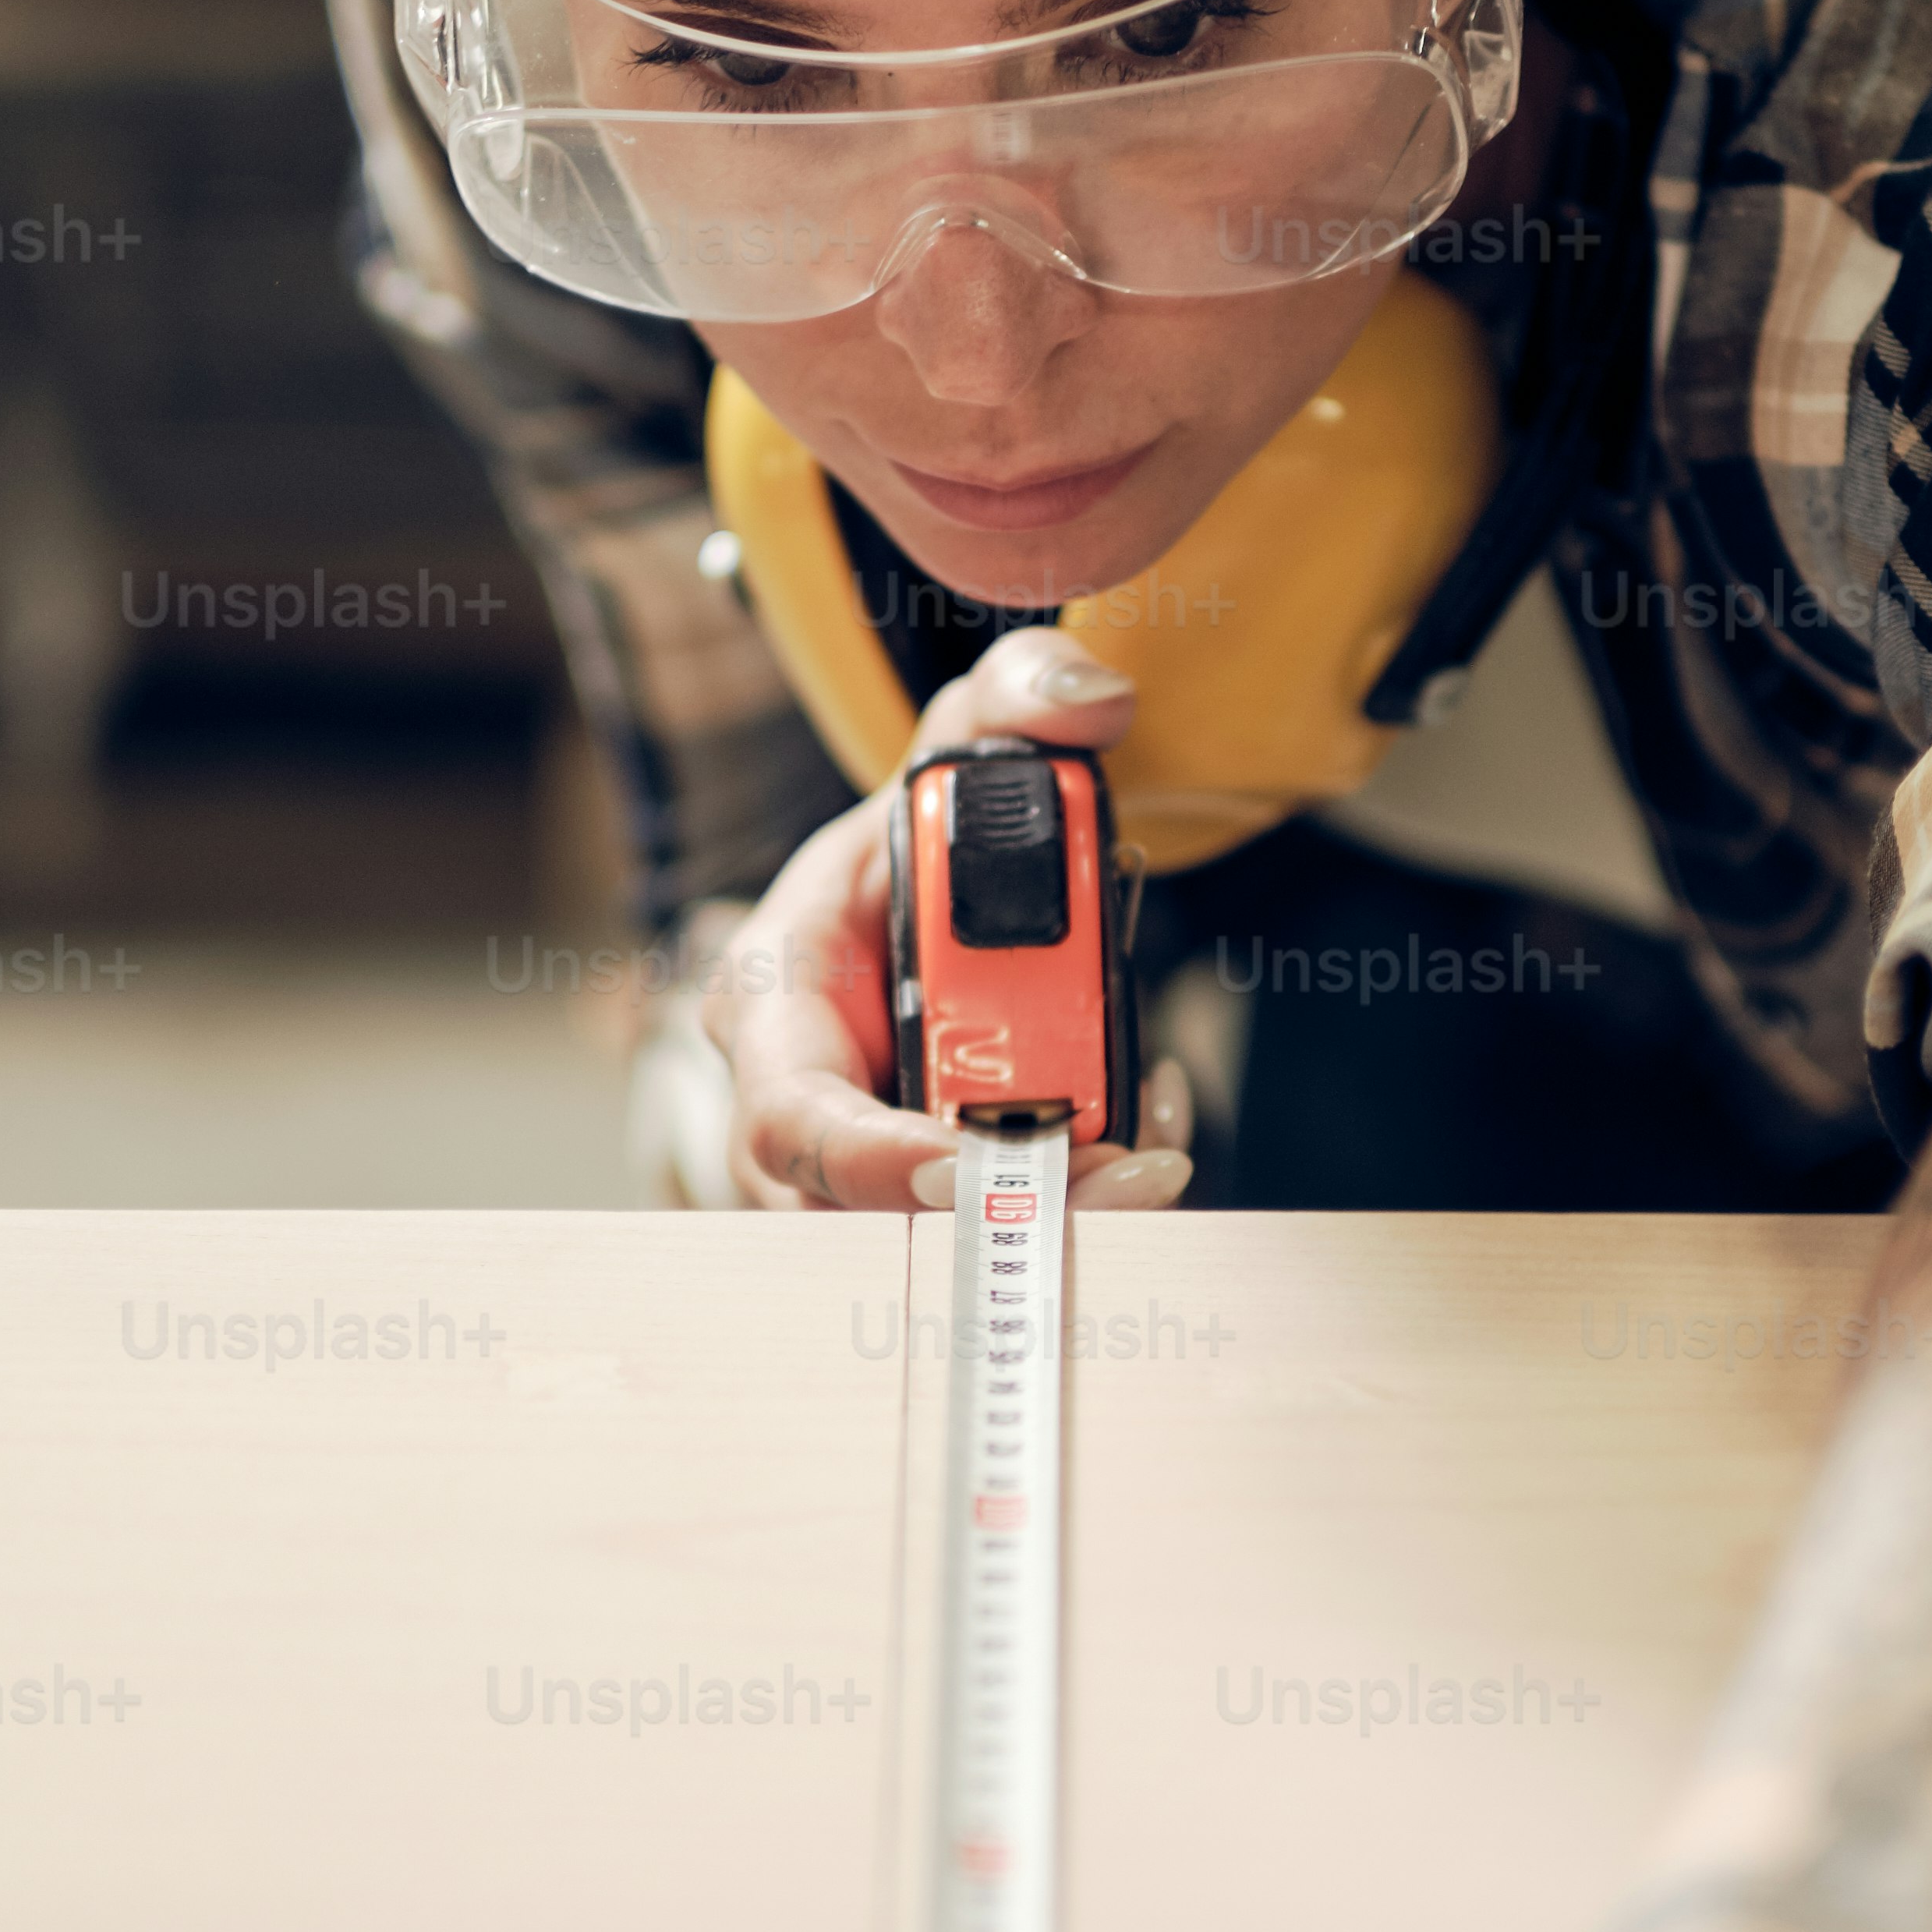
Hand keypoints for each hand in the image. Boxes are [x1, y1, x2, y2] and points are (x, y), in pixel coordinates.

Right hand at [702, 627, 1192, 1214]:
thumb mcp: (961, 741)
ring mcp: (859, 1166)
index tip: (981, 1164)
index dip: (876, 1161)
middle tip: (1139, 1170)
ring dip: (1064, 1212)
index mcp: (774, 996)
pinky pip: (996, 1227)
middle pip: (880, 1210)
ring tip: (1158, 1148)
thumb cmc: (922, 835)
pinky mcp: (926, 1194)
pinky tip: (1144, 1133)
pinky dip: (1080, 1200)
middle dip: (1014, 1207)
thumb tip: (1092, 702)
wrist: (934, 894)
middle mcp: (797, 1104)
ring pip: (949, 1235)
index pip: (791, 1115)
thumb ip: (1019, 696)